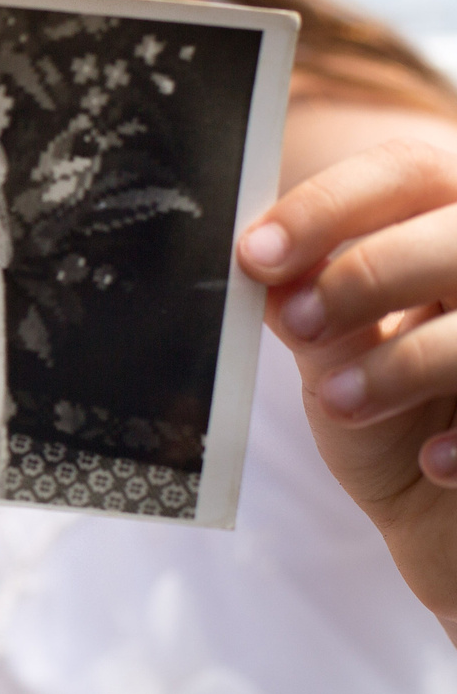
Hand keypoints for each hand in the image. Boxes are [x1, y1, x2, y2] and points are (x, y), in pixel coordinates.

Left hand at [238, 137, 456, 620]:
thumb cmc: (395, 420)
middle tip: (299, 322)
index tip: (256, 255)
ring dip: (409, 359)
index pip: (407, 173)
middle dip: (368, 273)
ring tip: (342, 402)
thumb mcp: (342, 360)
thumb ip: (312, 309)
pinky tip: (433, 462)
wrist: (451, 521)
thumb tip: (266, 270)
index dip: (328, 205)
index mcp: (450, 225)